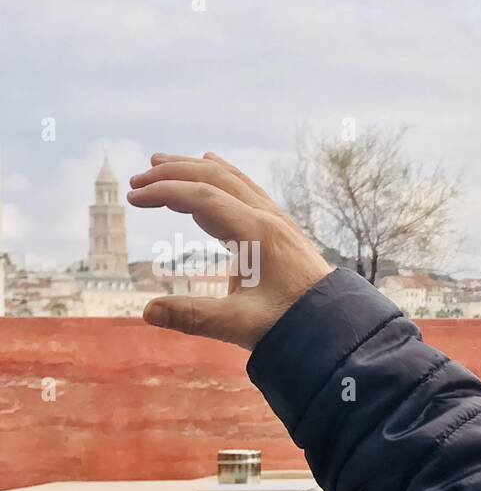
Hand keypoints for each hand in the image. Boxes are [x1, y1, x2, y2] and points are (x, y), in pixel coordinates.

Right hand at [128, 152, 332, 348]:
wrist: (336, 326)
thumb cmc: (292, 325)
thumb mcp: (240, 325)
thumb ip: (194, 318)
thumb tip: (148, 312)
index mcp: (257, 234)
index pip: (203, 197)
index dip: (165, 193)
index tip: (133, 198)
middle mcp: (268, 219)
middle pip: (216, 178)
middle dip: (174, 173)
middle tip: (138, 179)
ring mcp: (277, 221)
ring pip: (232, 179)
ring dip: (195, 169)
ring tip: (162, 164)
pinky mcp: (281, 229)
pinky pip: (247, 189)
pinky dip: (220, 176)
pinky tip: (211, 169)